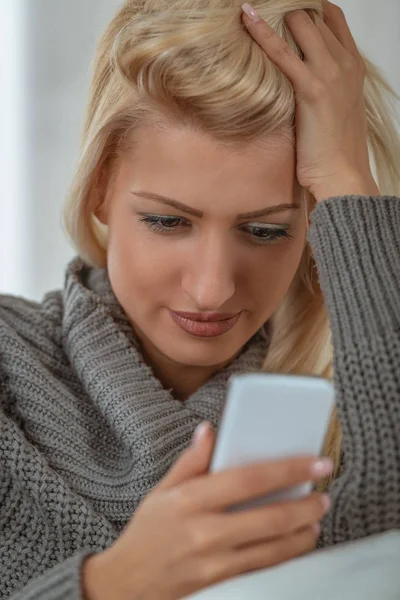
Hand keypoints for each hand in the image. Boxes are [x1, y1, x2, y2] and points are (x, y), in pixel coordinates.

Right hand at [83, 422, 332, 599]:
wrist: (126, 585)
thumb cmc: (146, 533)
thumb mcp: (162, 490)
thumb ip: (191, 460)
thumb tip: (211, 430)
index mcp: (190, 500)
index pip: (248, 480)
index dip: (286, 470)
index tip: (313, 462)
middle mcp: (204, 532)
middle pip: (268, 517)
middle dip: (305, 505)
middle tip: (324, 493)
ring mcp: (214, 562)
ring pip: (272, 548)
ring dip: (302, 532)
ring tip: (316, 517)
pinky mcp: (221, 583)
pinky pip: (262, 568)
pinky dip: (286, 554)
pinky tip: (297, 542)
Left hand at [241, 1, 379, 201]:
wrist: (342, 174)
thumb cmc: (335, 150)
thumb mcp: (336, 109)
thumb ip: (324, 86)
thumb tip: (300, 80)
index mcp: (354, 66)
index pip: (333, 18)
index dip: (310, 9)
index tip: (286, 12)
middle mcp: (345, 63)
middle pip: (314, 16)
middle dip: (288, 12)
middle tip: (264, 13)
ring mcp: (331, 73)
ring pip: (301, 22)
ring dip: (276, 15)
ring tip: (251, 15)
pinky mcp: (312, 89)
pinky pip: (282, 51)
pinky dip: (262, 31)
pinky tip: (246, 17)